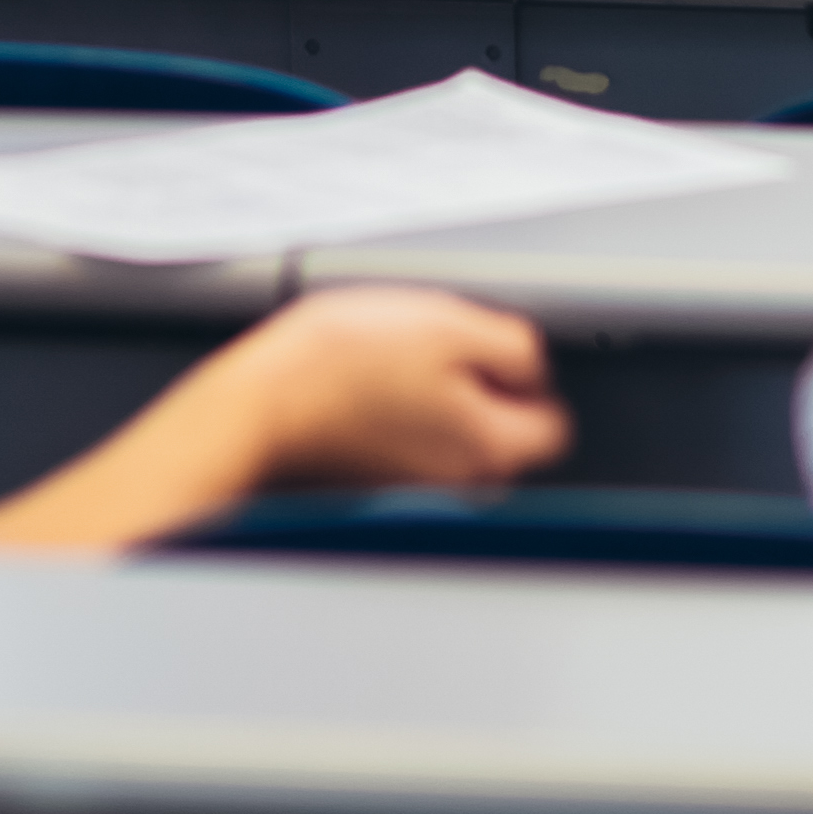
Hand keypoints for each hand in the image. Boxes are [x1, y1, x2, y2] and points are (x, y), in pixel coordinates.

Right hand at [187, 285, 568, 491]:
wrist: (259, 399)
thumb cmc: (342, 362)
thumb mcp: (449, 323)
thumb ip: (515, 347)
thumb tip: (534, 363)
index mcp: (489, 448)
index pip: (552, 425)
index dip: (526, 379)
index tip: (492, 353)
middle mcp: (460, 484)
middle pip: (499, 432)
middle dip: (479, 391)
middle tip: (432, 351)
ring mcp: (415, 490)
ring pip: (451, 436)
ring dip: (433, 401)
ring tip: (390, 365)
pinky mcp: (375, 483)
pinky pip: (407, 445)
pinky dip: (395, 417)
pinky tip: (364, 388)